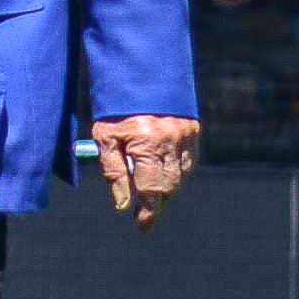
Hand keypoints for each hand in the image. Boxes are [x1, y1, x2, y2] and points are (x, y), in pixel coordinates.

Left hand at [92, 113, 198, 231]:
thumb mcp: (105, 136)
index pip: (151, 189)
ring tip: (151, 194)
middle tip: (144, 213)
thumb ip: (113, 171)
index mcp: (146, 142)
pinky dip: (178, 174)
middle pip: (168, 186)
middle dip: (156, 203)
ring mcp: (186, 135)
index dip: (148, 212)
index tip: (144, 226)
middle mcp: (170, 140)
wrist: (140, 71)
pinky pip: (189, 162)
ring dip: (167, 190)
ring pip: (181, 176)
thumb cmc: (116, 107)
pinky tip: (165, 176)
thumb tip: (123, 205)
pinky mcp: (194, 130)